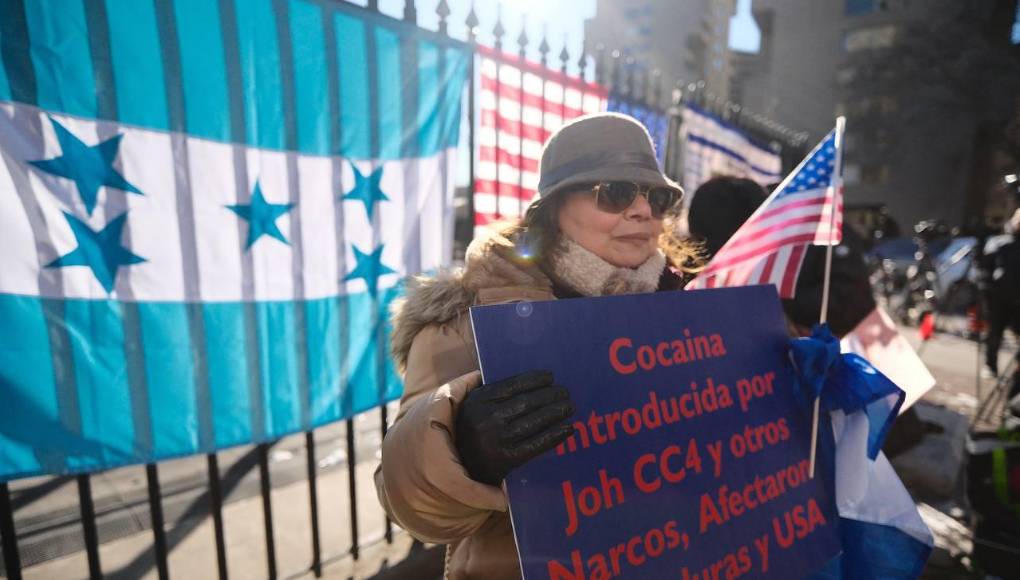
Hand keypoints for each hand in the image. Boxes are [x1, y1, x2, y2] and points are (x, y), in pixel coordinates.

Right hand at [455, 370, 574, 485]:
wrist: (465, 468)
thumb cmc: (474, 431)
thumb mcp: (473, 406)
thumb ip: (492, 391)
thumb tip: (527, 378)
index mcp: (477, 401)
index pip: (512, 385)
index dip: (534, 380)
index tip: (550, 377)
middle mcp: (485, 419)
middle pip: (526, 402)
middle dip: (549, 396)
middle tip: (565, 392)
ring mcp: (496, 440)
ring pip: (533, 422)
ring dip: (556, 413)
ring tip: (570, 407)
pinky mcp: (506, 459)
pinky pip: (536, 444)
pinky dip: (554, 436)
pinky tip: (568, 429)